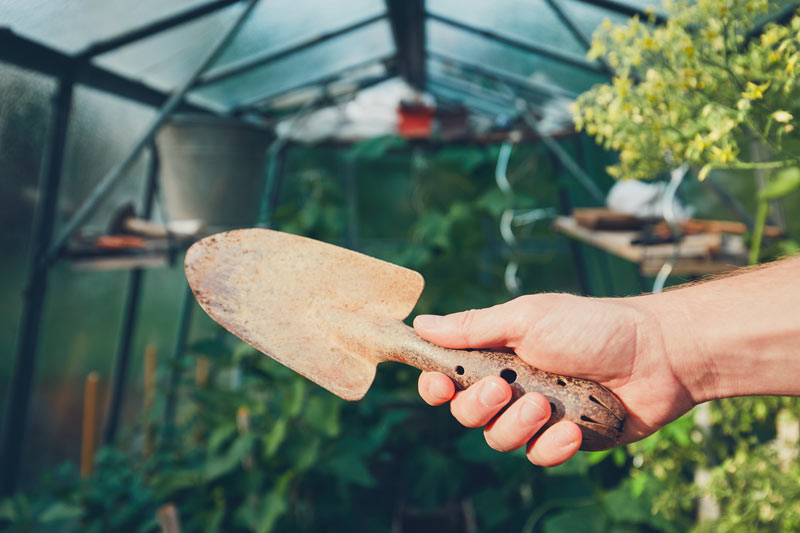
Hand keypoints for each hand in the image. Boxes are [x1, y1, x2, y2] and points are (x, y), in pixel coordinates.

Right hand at [415, 293, 696, 465]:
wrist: (656, 355)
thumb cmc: (590, 326)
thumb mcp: (526, 318)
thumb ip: (473, 327)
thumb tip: (422, 323)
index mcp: (496, 353)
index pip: (449, 376)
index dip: (437, 386)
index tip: (442, 385)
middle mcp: (511, 385)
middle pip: (466, 414)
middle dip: (480, 406)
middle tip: (505, 388)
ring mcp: (537, 415)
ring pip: (498, 439)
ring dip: (517, 425)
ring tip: (547, 406)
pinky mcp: (563, 439)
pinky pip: (538, 456)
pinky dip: (552, 445)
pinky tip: (573, 430)